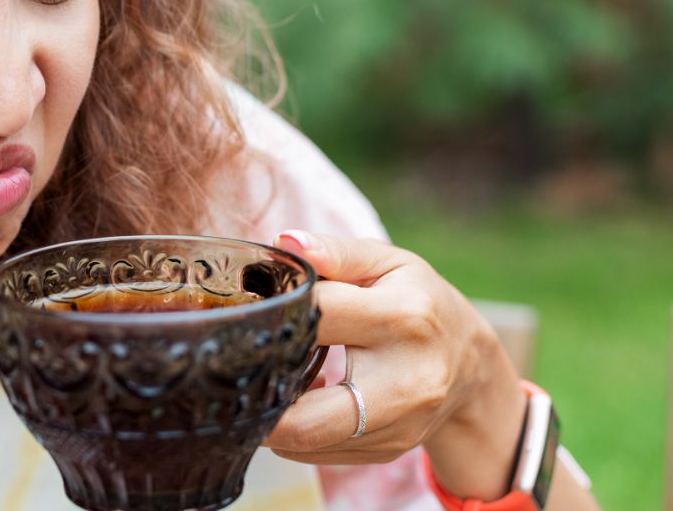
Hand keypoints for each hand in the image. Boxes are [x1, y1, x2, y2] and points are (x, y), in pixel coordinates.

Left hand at [264, 230, 526, 500]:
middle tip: (225, 372)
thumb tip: (284, 242)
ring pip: (307, 442)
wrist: (470, 362)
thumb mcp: (387, 262)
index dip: (273, 311)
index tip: (246, 309)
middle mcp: (405, 381)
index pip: (316, 316)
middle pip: (308, 418)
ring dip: (271, 415)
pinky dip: (294, 431)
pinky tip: (293, 401)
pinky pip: (320, 453)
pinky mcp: (389, 450)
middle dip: (256, 399)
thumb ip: (334, 251)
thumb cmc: (418, 300)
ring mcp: (399, 425)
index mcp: (401, 318)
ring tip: (260, 381)